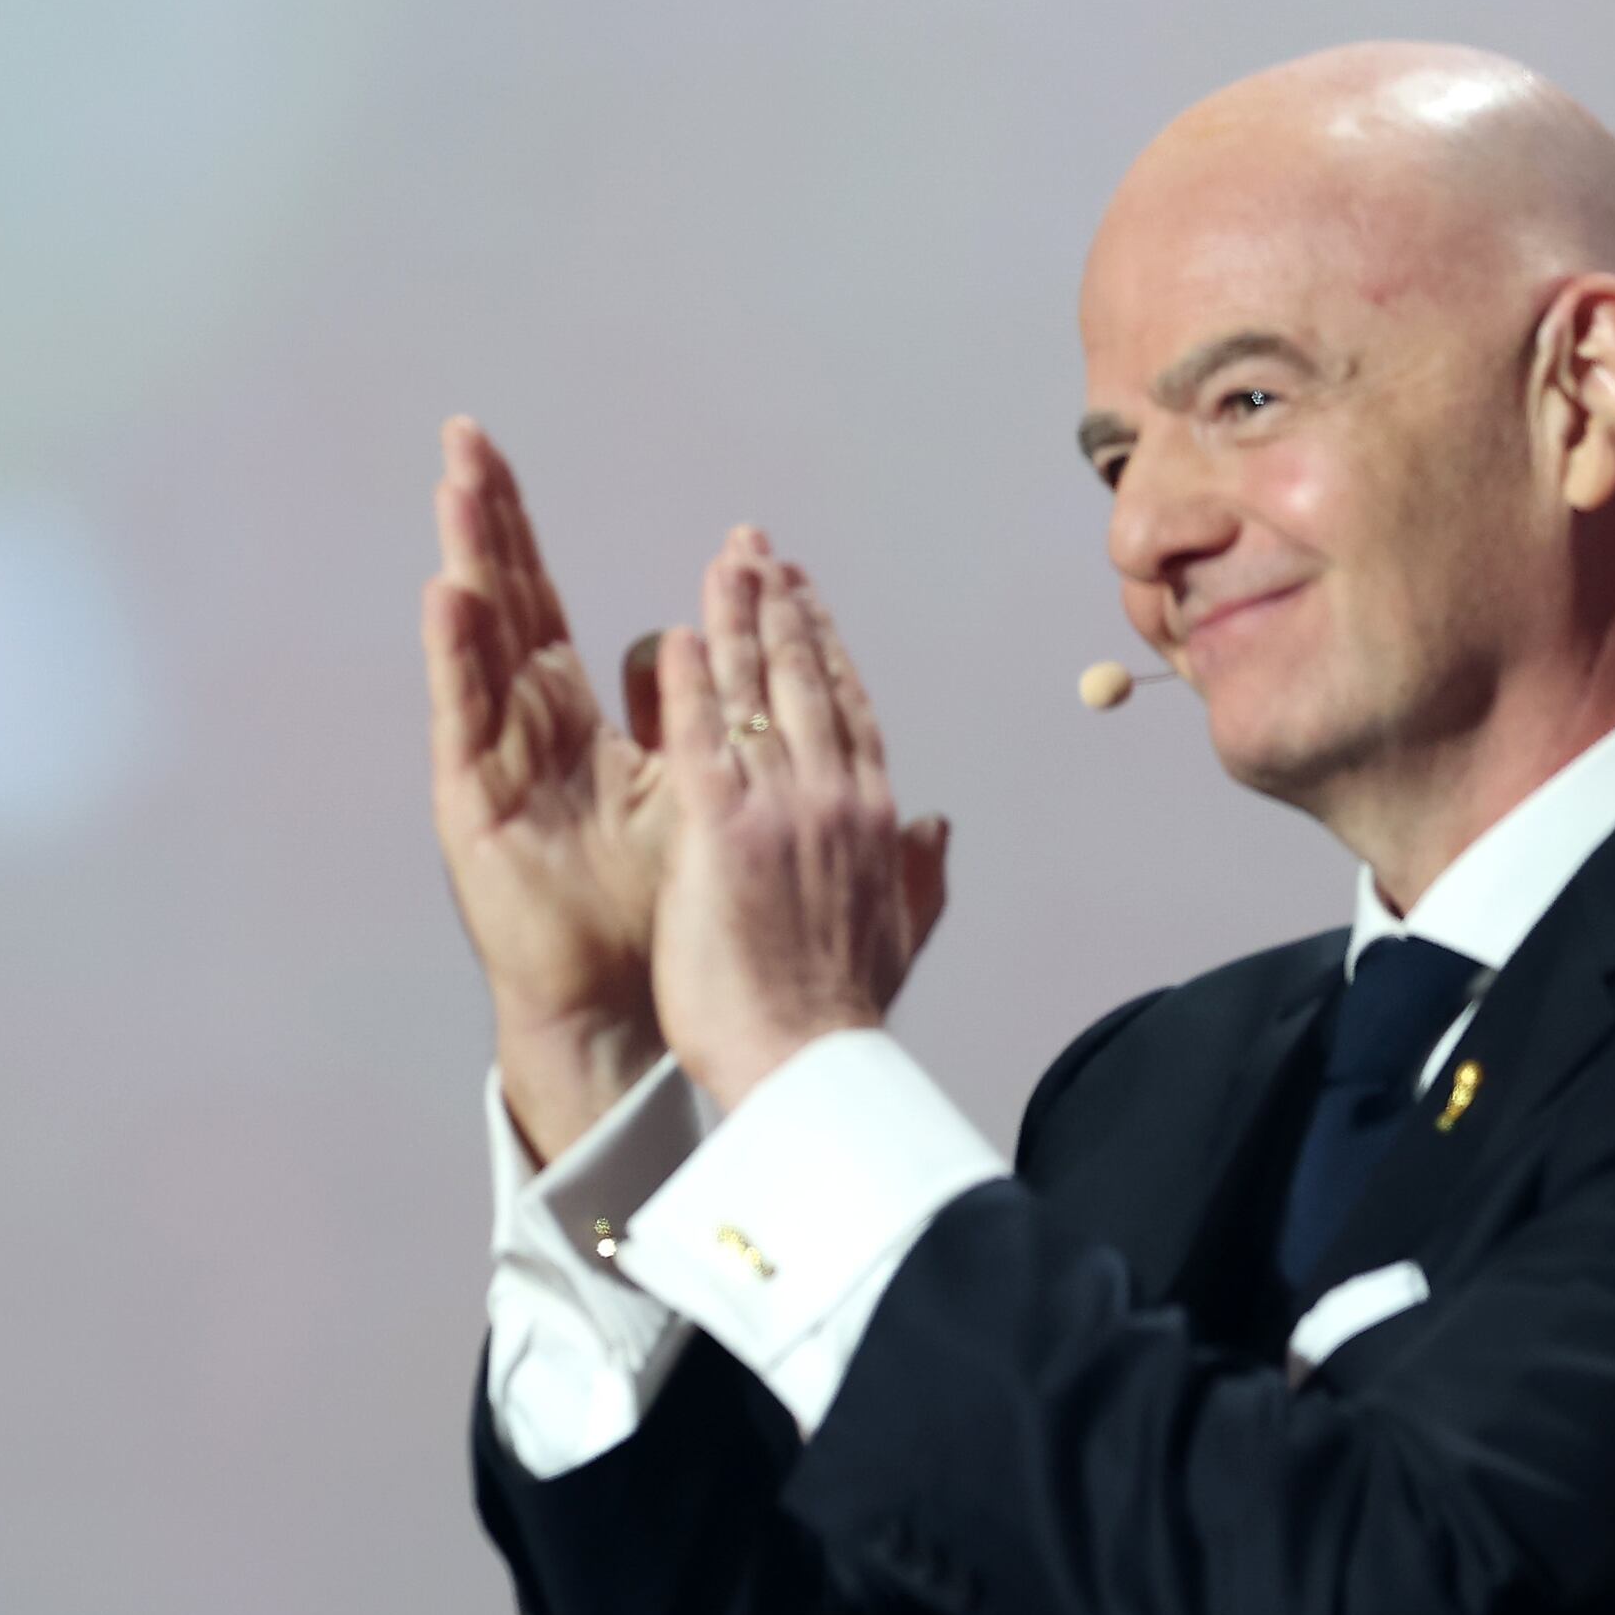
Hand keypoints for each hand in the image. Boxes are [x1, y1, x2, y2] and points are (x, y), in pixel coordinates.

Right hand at [426, 418, 686, 1161]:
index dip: (517, 530)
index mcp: (565, 718)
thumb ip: (679, 710)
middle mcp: (518, 730)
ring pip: (476, 645)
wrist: (622, 1002)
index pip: (535, 601)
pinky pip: (464, 718)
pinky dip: (456, 657)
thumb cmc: (650, 908)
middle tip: (462, 436)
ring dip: (466, 564)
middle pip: (497, 603)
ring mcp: (490, 764)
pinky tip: (447, 596)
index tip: (493, 455)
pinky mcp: (473, 807)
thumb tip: (685, 636)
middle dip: (481, 519)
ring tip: (452, 489)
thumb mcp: (678, 784)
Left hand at [644, 532, 954, 1110]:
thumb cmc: (843, 1016)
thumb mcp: (898, 936)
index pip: (848, 714)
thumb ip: (919, 875)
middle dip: (782, 609)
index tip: (808, 602)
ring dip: (739, 620)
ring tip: (725, 561)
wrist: (810, 1062)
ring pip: (756, 694)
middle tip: (761, 551)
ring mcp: (779, 812)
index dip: (826, 650)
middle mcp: (833, 800)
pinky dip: (689, 685)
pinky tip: (675, 634)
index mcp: (873, 821)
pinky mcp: (721, 835)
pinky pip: (701, 742)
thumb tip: (938, 828)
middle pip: (805, 683)